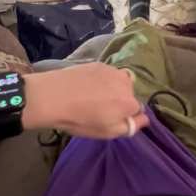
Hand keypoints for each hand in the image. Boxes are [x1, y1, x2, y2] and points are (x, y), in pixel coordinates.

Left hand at [24, 63, 149, 139]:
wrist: (52, 96)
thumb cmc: (80, 119)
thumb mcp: (106, 132)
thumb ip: (129, 126)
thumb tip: (143, 119)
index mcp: (130, 103)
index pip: (137, 110)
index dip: (125, 116)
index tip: (110, 119)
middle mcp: (126, 83)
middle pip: (129, 95)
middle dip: (120, 101)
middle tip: (99, 109)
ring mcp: (112, 70)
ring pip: (118, 82)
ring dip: (111, 89)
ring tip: (92, 97)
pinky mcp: (98, 63)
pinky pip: (107, 74)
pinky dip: (101, 80)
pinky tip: (86, 86)